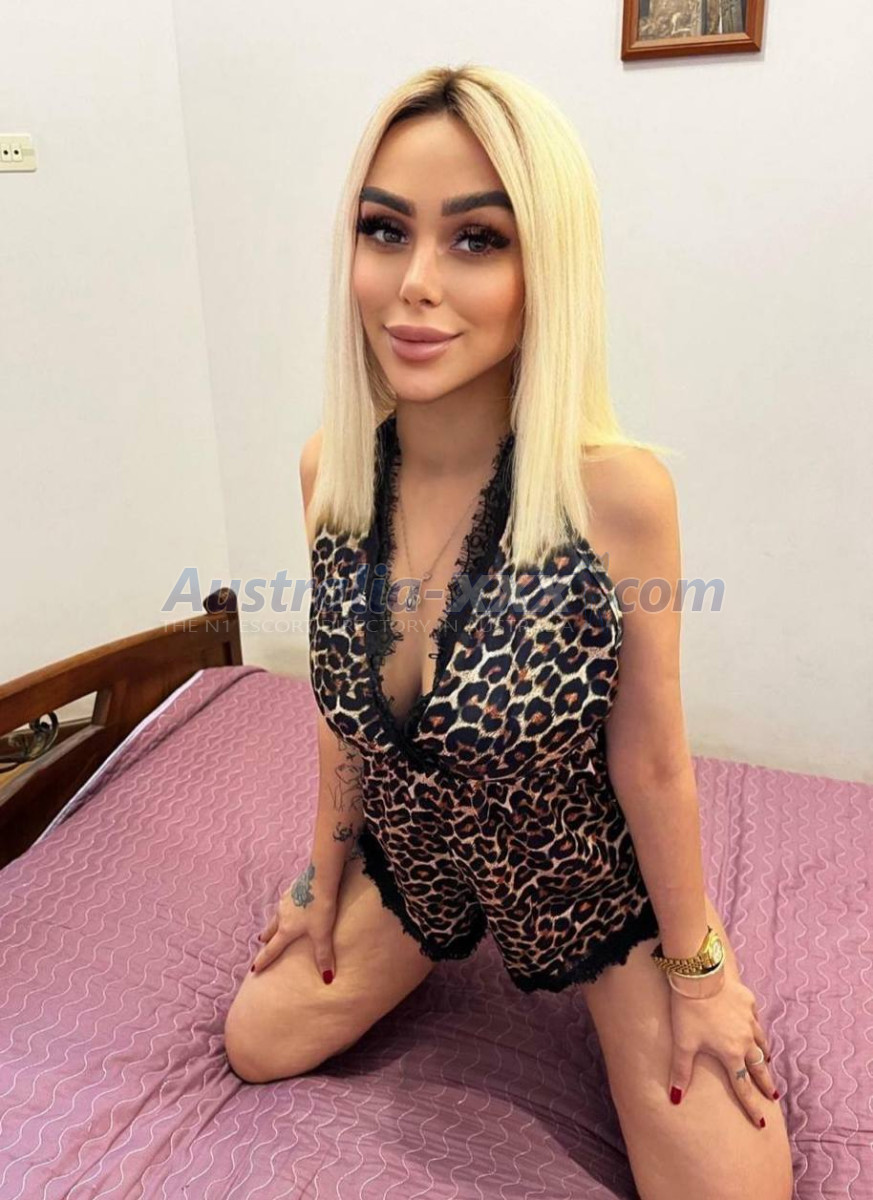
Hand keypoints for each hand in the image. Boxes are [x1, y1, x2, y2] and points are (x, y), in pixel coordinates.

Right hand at [251, 861, 338, 983]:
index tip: (253, 969)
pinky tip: (291, 904)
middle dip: (267, 938)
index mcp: (286, 929)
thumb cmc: (320, 907)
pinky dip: (285, 908)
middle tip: (262, 942)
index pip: (272, 949)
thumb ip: (323, 955)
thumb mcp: (322, 933)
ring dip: (274, 922)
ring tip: (275, 924)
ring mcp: (286, 901)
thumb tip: (327, 979)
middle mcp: (282, 915)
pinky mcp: (292, 888)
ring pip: (276, 915)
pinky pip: (286, 902)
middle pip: (271, 930)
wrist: (320, 877)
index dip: (263, 960)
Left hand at [667, 967, 778, 1126]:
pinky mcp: (748, 1001)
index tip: (761, 1122)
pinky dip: (756, 1027)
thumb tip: (675, 1099)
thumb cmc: (689, 1011)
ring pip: (761, 1041)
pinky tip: (755, 1027)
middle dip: (766, 1083)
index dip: (751, 1106)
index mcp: (731, 1053)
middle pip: (759, 1066)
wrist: (700, 975)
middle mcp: (745, 1039)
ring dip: (763, 1054)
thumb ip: (681, 1072)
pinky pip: (756, 1019)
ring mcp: (749, 1019)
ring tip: (766, 1061)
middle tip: (774, 1096)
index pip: (743, 1086)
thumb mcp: (683, 1043)